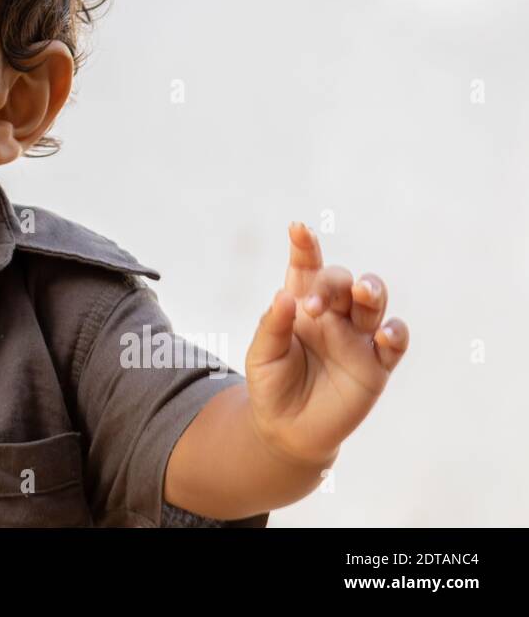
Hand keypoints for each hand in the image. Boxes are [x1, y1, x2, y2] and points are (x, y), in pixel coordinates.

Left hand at [244, 222, 408, 467]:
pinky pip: (395, 341)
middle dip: (334, 283)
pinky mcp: (376, 365)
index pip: (307, 268)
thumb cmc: (271, 385)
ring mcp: (357, 338)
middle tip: (313, 305)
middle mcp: (333, 315)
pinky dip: (395, 333)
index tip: (297, 228)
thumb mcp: (262, 356)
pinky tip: (384, 334)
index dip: (305, 246)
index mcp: (302, 304)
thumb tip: (285, 296)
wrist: (287, 429)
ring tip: (362, 292)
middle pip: (344, 281)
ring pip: (374, 302)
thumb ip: (272, 326)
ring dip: (371, 291)